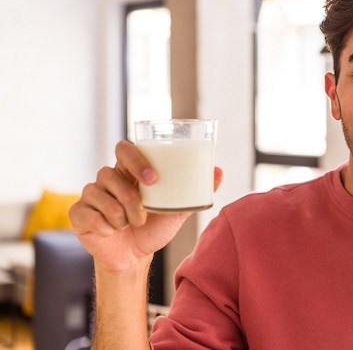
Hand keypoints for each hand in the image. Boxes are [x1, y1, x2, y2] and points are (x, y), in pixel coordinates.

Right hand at [69, 140, 223, 272]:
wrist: (135, 257)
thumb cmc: (155, 228)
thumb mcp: (178, 210)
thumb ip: (196, 191)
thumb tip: (218, 171)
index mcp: (129, 171)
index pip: (124, 149)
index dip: (134, 158)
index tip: (153, 178)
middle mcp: (107, 179)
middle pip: (108, 172)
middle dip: (128, 193)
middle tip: (143, 208)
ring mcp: (90, 195)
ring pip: (100, 196)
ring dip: (121, 215)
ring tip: (132, 224)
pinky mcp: (78, 214)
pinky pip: (88, 215)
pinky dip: (105, 227)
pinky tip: (112, 232)